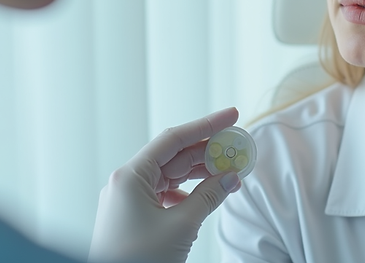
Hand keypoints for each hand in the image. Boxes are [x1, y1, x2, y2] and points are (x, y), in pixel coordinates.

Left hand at [88, 107, 242, 262]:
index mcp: (130, 177)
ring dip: (201, 174)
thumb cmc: (139, 262)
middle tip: (237, 147)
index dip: (206, 125)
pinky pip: (165, 195)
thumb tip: (231, 177)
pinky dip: (188, 193)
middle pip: (174, 157)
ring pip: (171, 176)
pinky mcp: (133, 217)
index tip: (232, 116)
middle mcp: (126, 183)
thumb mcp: (181, 226)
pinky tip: (206, 196)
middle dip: (208, 152)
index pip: (173, 140)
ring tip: (230, 173)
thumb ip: (208, 196)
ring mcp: (128, 201)